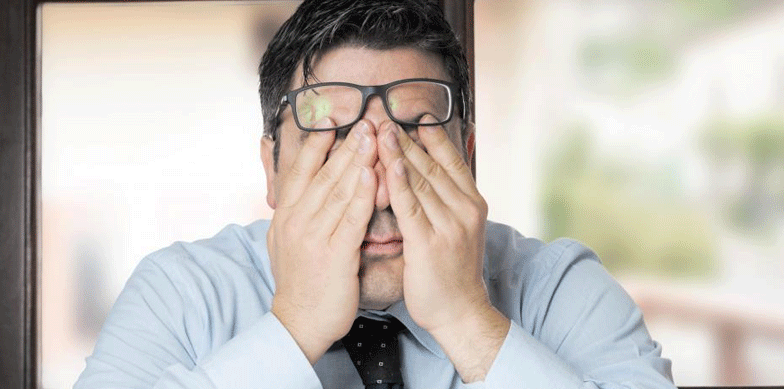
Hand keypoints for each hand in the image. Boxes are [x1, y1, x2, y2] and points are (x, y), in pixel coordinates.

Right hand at [268, 119, 377, 364]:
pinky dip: (362, 194)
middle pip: (323, 174)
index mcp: (285, 215)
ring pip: (338, 190)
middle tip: (365, 121)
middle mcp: (296, 221)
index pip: (301, 170)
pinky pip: (351, 218)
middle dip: (345, 145)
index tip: (332, 120)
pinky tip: (373, 174)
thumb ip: (295, 213)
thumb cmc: (300, 281)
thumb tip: (301, 189)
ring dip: (357, 160)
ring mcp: (314, 237)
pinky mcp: (334, 255)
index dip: (316, 143)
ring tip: (373, 136)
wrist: (298, 323)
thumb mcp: (284, 241)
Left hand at [377, 116, 488, 332]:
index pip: (452, 161)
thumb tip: (428, 176)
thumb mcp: (458, 230)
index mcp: (472, 204)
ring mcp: (449, 225)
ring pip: (420, 180)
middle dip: (408, 139)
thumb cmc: (453, 272)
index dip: (435, 137)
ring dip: (398, 153)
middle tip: (386, 117)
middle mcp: (464, 209)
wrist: (460, 312)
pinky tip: (388, 163)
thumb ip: (446, 202)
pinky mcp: (429, 243)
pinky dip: (399, 182)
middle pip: (432, 165)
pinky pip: (410, 206)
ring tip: (380, 130)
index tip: (418, 116)